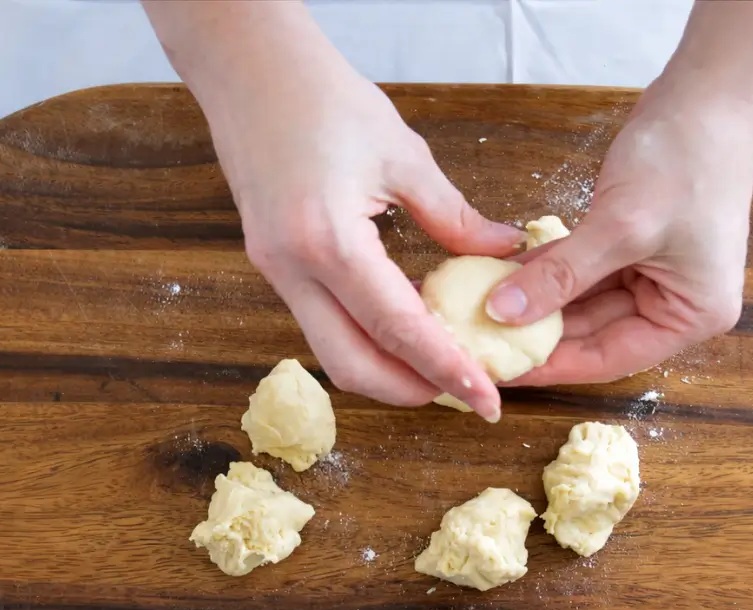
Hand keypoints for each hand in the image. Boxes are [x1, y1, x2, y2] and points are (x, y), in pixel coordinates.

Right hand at [188, 9, 521, 419]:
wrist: (249, 68)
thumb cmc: (323, 97)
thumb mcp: (404, 156)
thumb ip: (453, 217)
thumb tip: (502, 252)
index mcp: (328, 240)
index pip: (397, 329)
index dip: (446, 370)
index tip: (487, 399)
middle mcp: (292, 268)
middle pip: (351, 365)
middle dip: (411, 390)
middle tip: (465, 392)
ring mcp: (274, 270)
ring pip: (332, 351)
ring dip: (388, 368)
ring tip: (442, 364)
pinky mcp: (272, 264)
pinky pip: (322, 321)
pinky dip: (366, 337)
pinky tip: (406, 326)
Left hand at [485, 83, 752, 385]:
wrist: (708, 94)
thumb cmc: (684, 160)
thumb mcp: (618, 226)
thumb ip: (560, 275)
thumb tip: (500, 313)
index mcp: (691, 315)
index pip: (611, 358)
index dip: (555, 366)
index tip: (505, 371)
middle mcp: (676, 304)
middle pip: (595, 335)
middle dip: (540, 334)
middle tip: (484, 342)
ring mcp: (655, 275)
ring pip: (583, 304)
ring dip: (537, 304)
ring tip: (483, 312)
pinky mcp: (633, 247)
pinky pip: (582, 272)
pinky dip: (547, 273)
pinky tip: (505, 277)